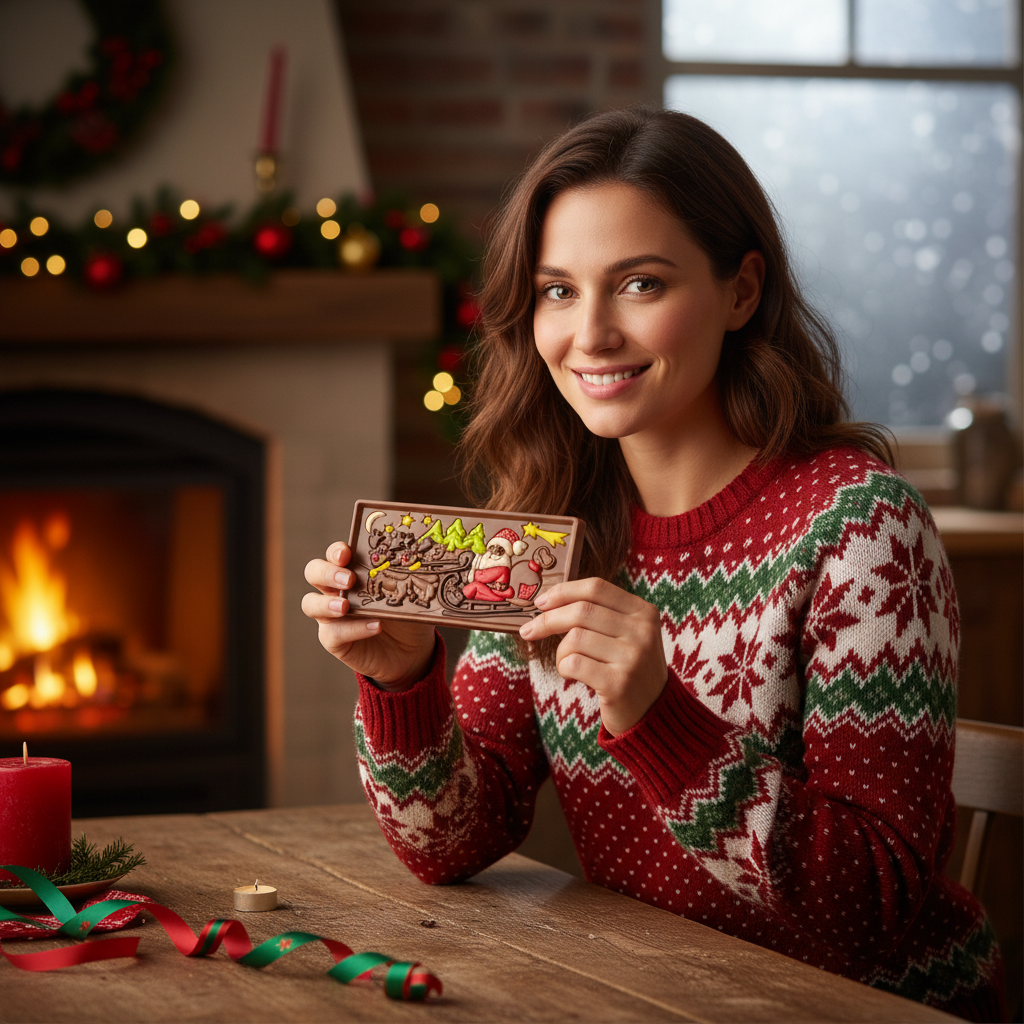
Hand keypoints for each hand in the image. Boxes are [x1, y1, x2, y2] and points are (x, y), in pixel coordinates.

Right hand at [302, 541, 434, 688]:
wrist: (409, 651)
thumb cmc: (405, 615)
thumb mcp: (408, 594)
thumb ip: (406, 580)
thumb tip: (415, 563)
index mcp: (352, 571)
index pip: (335, 554)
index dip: (336, 551)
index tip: (347, 553)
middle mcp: (335, 590)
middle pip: (314, 572)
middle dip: (327, 572)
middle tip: (348, 580)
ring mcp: (331, 615)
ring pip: (310, 604)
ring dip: (326, 603)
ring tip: (345, 607)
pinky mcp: (333, 640)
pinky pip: (334, 633)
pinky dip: (354, 629)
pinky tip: (375, 626)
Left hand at [518, 578, 666, 735]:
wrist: (652, 714)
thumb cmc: (628, 669)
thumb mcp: (626, 634)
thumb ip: (598, 613)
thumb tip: (547, 600)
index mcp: (644, 612)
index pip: (596, 588)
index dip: (563, 591)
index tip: (540, 602)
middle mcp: (642, 631)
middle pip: (581, 611)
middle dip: (547, 620)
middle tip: (528, 631)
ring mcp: (633, 657)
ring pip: (574, 638)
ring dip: (560, 652)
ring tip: (568, 663)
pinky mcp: (619, 684)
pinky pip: (574, 663)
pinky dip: (563, 668)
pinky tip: (571, 675)